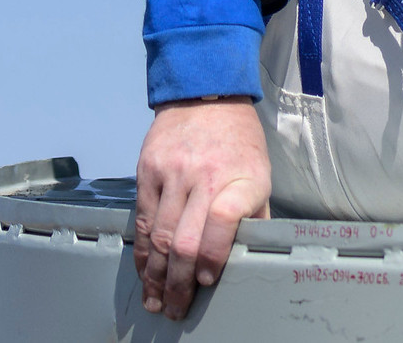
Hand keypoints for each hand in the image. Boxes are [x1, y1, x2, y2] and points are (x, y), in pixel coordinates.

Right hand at [134, 96, 270, 319]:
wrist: (206, 94)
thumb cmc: (238, 140)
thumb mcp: (259, 171)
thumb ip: (253, 212)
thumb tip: (250, 253)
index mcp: (241, 176)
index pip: (224, 221)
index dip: (214, 256)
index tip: (208, 280)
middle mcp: (205, 175)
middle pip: (186, 241)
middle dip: (180, 284)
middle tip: (177, 309)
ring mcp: (173, 173)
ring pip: (160, 238)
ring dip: (157, 277)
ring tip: (157, 301)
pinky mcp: (148, 172)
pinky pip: (143, 222)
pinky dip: (144, 254)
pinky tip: (146, 273)